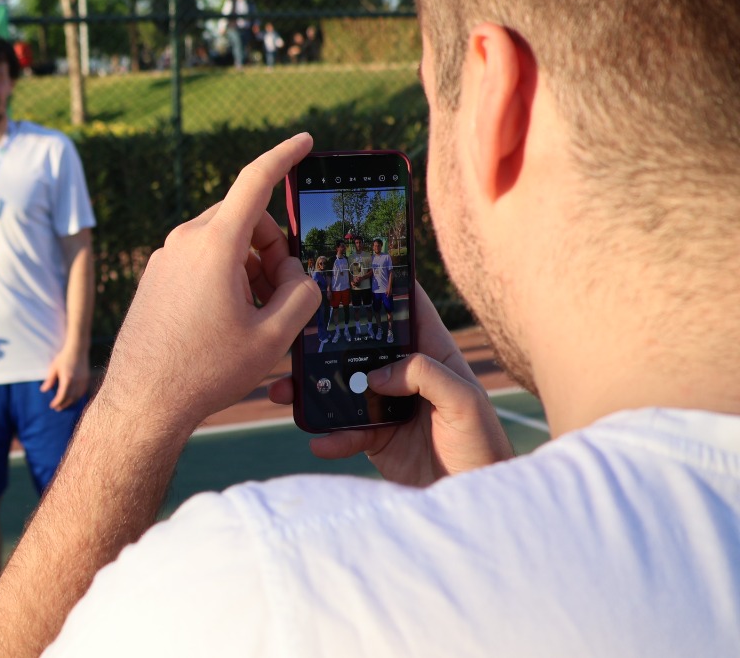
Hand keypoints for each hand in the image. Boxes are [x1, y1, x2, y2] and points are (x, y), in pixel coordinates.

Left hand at [41, 347, 89, 411]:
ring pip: (77, 396)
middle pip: (70, 398)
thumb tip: (43, 390)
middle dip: (63, 404)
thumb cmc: (64, 357)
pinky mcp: (86, 379)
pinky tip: (73, 398)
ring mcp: (83, 381)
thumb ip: (50, 380)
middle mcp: (76, 382)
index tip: (52, 405)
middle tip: (57, 408)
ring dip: (70, 402)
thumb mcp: (54, 368)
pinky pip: (82, 391)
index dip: (57, 402)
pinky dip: (77, 397)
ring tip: (64, 404)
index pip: (62, 395)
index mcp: (67, 379)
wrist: (77, 349)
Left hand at [100, 133, 321, 429]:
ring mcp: (165, 257)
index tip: (305, 141)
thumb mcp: (274, 337)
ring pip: (223, 241)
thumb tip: (296, 275)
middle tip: (283, 293)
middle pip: (244, 219)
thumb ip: (301, 294)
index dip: (284, 156)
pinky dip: (224, 275)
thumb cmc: (206, 371)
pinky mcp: (155, 275)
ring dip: (249, 265)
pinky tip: (227, 319)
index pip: (254, 181)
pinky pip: (200, 259)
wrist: (144, 399)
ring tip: (254, 315)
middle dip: (272, 246)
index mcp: (214, 244)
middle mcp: (184, 240)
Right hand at [267, 282, 514, 485]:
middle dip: (326, 341)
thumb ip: (425, 376)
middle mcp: (407, 375)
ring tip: (285, 392)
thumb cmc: (483, 447)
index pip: (407, 310)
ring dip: (313, 390)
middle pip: (360, 347)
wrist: (473, 498)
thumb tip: (377, 374)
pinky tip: (319, 442)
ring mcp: (387, 405)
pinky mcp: (376, 437)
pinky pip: (344, 431)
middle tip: (295, 335)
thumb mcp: (465, 402)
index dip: (383, 287)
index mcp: (433, 355)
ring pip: (342, 388)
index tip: (350, 268)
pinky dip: (329, 436)